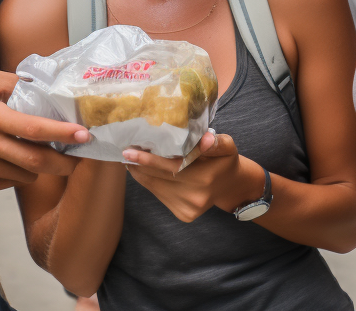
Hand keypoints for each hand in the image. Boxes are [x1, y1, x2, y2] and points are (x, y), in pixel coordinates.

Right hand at [0, 68, 89, 195]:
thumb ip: (13, 82)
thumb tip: (44, 87)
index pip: (34, 128)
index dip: (63, 133)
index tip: (83, 135)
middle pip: (37, 161)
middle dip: (64, 162)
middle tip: (76, 158)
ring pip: (26, 174)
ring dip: (36, 166)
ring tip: (30, 152)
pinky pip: (9, 183)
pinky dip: (15, 173)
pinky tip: (6, 160)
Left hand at [121, 131, 261, 222]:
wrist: (230, 187)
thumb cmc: (225, 161)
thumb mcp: (227, 147)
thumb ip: (216, 143)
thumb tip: (205, 140)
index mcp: (205, 178)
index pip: (171, 168)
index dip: (148, 160)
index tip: (129, 151)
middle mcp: (195, 197)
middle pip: (159, 178)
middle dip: (139, 165)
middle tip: (125, 150)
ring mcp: (188, 209)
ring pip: (156, 188)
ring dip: (140, 174)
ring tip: (129, 159)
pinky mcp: (183, 215)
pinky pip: (159, 196)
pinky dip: (149, 183)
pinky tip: (142, 172)